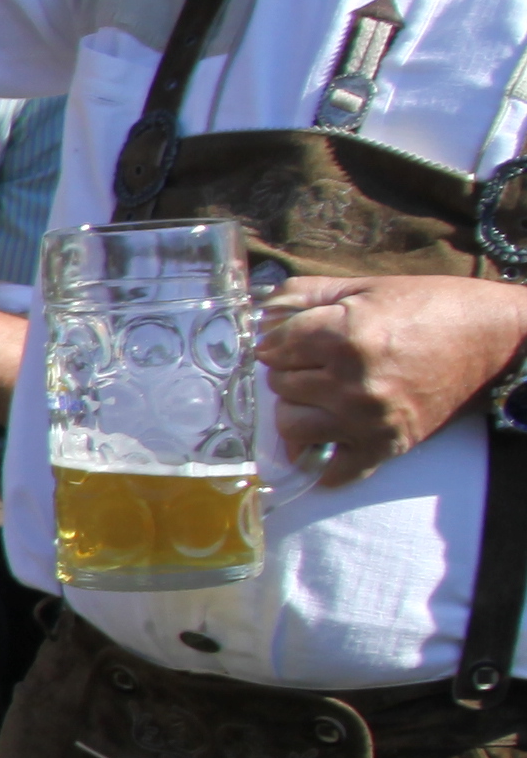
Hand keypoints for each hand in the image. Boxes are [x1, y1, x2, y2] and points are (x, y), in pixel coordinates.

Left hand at [254, 274, 526, 487]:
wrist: (495, 340)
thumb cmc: (432, 306)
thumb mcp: (367, 287)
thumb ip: (307, 294)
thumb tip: (264, 313)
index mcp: (344, 336)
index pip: (274, 347)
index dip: (280, 340)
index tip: (292, 339)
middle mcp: (352, 383)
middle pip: (280, 385)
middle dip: (290, 371)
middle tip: (314, 364)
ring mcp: (367, 419)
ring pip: (292, 426)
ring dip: (298, 410)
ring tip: (319, 396)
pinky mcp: (386, 446)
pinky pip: (332, 470)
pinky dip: (321, 460)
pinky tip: (326, 440)